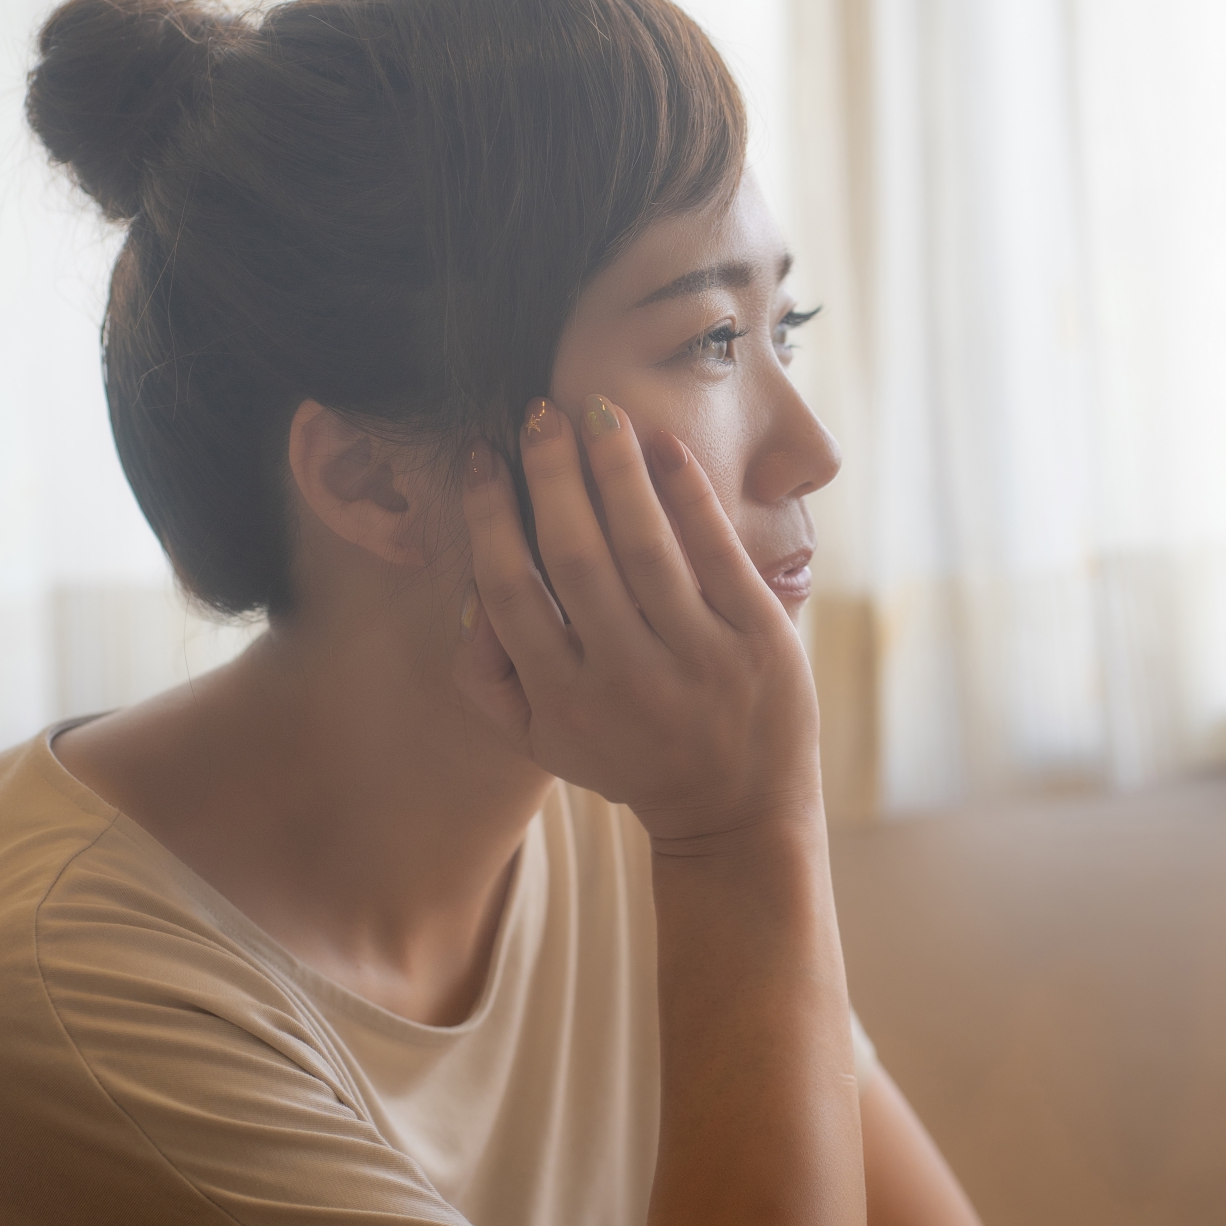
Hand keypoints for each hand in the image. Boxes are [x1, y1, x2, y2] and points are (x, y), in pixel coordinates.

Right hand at [456, 394, 820, 848]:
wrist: (738, 815)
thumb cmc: (630, 759)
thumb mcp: (543, 741)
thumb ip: (488, 679)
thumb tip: (466, 598)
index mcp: (565, 699)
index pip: (511, 592)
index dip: (490, 518)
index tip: (483, 457)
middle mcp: (627, 679)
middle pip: (575, 557)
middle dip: (551, 474)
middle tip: (539, 411)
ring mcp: (698, 660)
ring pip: (645, 547)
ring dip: (616, 468)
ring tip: (599, 410)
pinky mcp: (759, 642)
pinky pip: (717, 553)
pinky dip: (688, 495)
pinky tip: (663, 446)